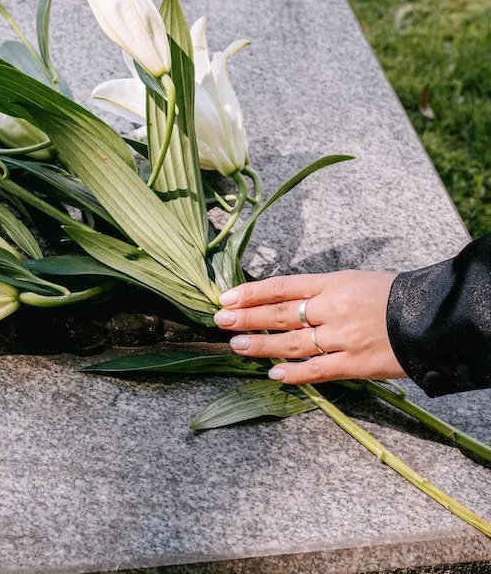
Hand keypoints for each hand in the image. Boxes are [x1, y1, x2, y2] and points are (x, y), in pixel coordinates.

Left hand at [213, 270, 406, 384]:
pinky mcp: (356, 365)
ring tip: (236, 345)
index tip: (225, 297)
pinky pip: (318, 371)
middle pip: (280, 314)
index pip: (281, 286)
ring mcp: (342, 338)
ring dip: (261, 345)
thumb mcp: (352, 280)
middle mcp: (332, 309)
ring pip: (292, 343)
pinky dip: (294, 373)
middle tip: (220, 320)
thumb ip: (319, 291)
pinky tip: (273, 373)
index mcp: (331, 283)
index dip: (251, 293)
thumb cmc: (391, 295)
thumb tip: (282, 300)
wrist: (432, 318)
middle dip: (246, 317)